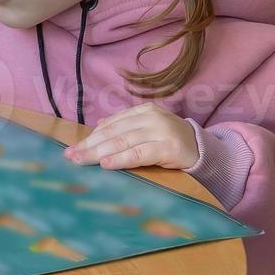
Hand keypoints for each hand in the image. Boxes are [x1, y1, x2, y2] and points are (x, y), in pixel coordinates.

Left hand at [63, 102, 198, 170]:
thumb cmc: (171, 141)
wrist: (203, 150)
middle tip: (70, 156)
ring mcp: (160, 131)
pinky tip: (105, 163)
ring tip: (81, 160)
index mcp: (144, 110)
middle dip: (89, 145)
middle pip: (113, 132)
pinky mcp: (168, 148)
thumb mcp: (148, 128)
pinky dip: (120, 159)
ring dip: (98, 152)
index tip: (72, 148)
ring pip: (122, 142)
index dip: (90, 136)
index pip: (111, 124)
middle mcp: (151, 117)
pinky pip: (139, 154)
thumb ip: (125, 126)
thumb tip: (98, 125)